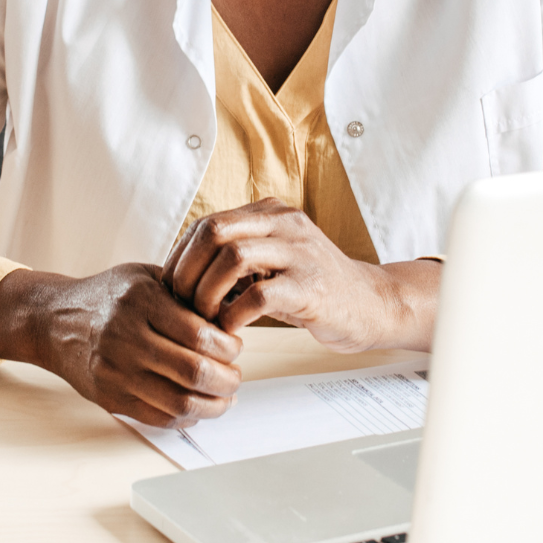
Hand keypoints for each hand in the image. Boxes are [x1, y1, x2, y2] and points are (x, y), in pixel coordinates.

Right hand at [0, 264, 243, 426]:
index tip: (234, 347)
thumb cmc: (107, 296)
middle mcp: (125, 336)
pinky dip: (186, 417)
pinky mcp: (109, 396)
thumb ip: (184, 292)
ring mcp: (115, 370)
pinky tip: (197, 407)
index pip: (200, 335)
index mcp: (140, 300)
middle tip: (235, 376)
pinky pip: (158, 418)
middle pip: (194, 371)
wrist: (53, 322)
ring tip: (223, 396)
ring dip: (213, 405)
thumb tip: (232, 315)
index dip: (229, 347)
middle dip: (227, 379)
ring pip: (180, 401)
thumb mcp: (144, 276)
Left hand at [164, 200, 438, 353]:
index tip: (171, 288)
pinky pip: (259, 295)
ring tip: (203, 317)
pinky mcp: (311, 286)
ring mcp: (300, 252)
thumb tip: (180, 275)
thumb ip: (235, 257)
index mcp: (270, 213)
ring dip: (207, 291)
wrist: (370, 306)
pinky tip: (231, 328)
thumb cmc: (312, 289)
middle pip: (214, 231)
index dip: (180, 257)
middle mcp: (284, 223)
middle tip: (180, 303)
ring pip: (232, 256)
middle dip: (187, 270)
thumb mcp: (272, 261)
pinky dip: (234, 314)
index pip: (207, 223)